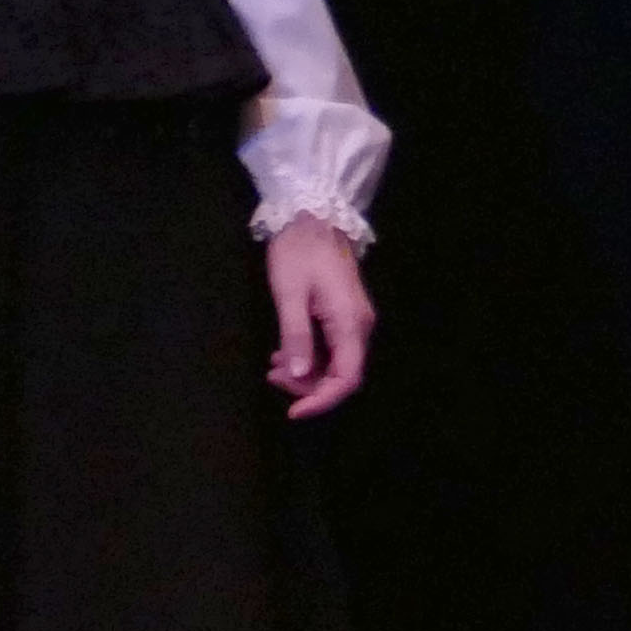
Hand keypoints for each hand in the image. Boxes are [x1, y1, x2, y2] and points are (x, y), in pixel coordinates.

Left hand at [265, 217, 376, 414]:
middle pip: (342, 374)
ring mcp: (354, 320)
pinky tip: (284, 353)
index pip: (346, 378)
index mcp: (350, 323)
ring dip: (306, 373)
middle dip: (307, 386)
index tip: (293, 412)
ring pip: (336, 364)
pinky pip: (333, 349)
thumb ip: (295, 336)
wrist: (313, 218)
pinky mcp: (345, 315)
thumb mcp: (289, 294)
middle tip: (272, 375)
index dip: (321, 400)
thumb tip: (298, 373)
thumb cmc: (299, 253)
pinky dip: (310, 358)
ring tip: (273, 365)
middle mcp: (359, 326)